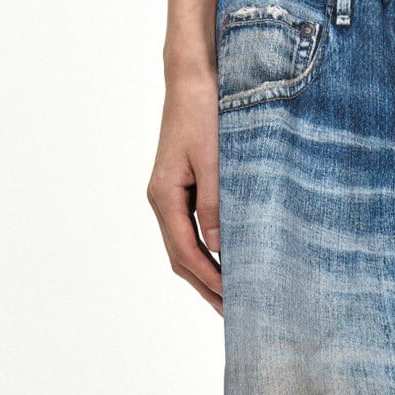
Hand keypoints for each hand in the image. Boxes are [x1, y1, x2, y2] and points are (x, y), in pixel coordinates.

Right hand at [148, 64, 222, 311]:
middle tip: (233, 315)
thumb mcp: (213, 159)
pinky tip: (223, 264)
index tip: (233, 301)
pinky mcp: (180, 188)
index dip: (210, 280)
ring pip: (184, 248)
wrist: (193, 78)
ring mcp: (169, 195)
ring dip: (204, 275)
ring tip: (229, 299)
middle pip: (181, 258)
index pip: (187, 252)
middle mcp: (161, 199)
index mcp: (164, 195)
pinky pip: (190, 231)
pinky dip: (205, 254)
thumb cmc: (203, 112)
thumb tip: (218, 247)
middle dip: (206, 287)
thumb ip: (215, 203)